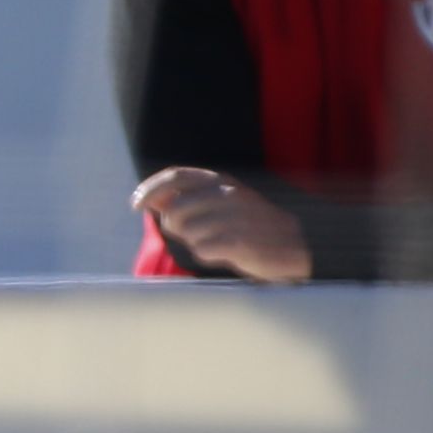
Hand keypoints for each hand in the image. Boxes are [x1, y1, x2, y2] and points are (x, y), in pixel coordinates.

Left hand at [135, 166, 313, 284]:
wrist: (298, 246)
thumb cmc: (250, 226)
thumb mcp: (219, 205)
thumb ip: (186, 200)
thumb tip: (152, 201)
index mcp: (222, 181)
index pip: (175, 177)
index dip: (149, 190)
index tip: (135, 205)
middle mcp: (229, 193)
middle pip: (174, 211)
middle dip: (175, 228)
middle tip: (194, 235)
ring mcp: (238, 217)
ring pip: (188, 233)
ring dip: (195, 242)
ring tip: (216, 243)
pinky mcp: (243, 242)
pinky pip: (203, 250)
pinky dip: (207, 255)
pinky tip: (222, 254)